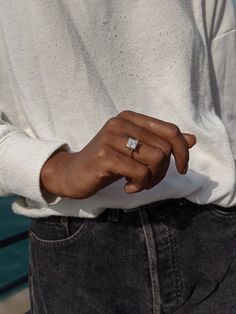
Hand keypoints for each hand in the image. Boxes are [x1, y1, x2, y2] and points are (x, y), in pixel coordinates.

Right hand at [40, 110, 196, 198]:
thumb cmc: (107, 163)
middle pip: (165, 149)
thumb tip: (192, 140)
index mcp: (131, 118)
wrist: (72, 173)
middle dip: (162, 172)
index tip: (181, 169)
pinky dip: (139, 186)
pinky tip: (127, 188)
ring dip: (151, 180)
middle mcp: (121, 122)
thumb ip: (162, 143)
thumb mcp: (136, 151)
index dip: (183, 152)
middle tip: (146, 180)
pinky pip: (141, 173)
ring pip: (156, 160)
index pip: (171, 131)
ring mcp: (112, 137)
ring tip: (136, 183)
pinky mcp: (105, 156)